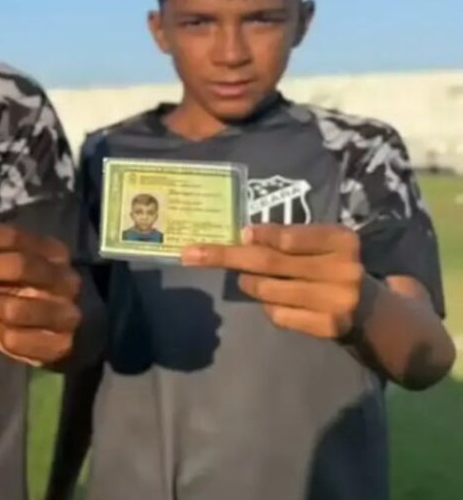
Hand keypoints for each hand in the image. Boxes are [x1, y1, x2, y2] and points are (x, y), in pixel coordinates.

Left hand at [0, 224, 81, 367]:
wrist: (53, 337)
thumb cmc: (24, 293)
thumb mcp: (10, 270)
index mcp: (53, 252)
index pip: (15, 236)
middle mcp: (65, 280)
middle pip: (20, 266)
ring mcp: (67, 314)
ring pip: (17, 309)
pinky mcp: (61, 345)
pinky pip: (17, 340)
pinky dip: (1, 335)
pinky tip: (2, 329)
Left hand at [182, 224, 364, 339]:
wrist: (370, 310)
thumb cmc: (331, 265)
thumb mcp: (319, 243)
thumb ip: (287, 237)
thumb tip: (245, 235)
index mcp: (340, 241)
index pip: (287, 237)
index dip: (260, 236)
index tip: (238, 234)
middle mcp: (342, 270)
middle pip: (270, 262)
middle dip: (226, 257)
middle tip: (192, 254)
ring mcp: (335, 301)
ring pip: (268, 291)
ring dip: (249, 284)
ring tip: (249, 280)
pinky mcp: (327, 327)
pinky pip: (278, 314)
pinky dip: (268, 306)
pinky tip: (277, 301)